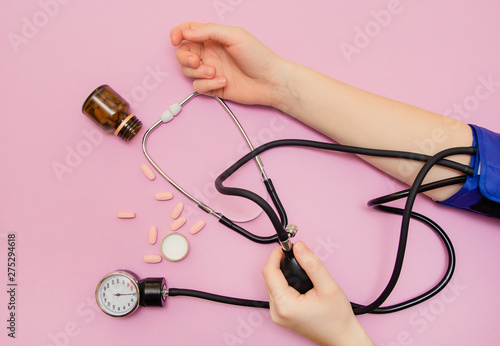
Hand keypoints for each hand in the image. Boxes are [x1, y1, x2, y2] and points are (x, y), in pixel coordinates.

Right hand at [170, 22, 287, 106]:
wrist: (270, 81)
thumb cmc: (257, 56)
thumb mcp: (235, 35)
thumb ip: (209, 31)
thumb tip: (187, 32)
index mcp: (213, 38)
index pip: (188, 31)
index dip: (177, 33)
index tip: (175, 40)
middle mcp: (209, 53)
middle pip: (183, 54)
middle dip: (185, 58)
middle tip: (196, 61)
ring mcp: (210, 71)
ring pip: (188, 71)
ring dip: (199, 72)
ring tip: (216, 72)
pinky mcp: (213, 87)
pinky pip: (198, 87)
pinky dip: (208, 84)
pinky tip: (224, 82)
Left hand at [262, 241, 373, 345]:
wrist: (342, 336)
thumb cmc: (337, 317)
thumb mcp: (328, 286)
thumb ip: (311, 264)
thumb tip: (299, 247)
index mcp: (285, 305)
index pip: (269, 272)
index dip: (276, 255)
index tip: (287, 247)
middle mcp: (277, 312)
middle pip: (269, 277)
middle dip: (281, 263)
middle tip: (298, 255)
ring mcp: (277, 315)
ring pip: (272, 283)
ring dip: (283, 272)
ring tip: (301, 269)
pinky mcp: (281, 315)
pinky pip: (277, 292)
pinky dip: (285, 282)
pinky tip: (299, 281)